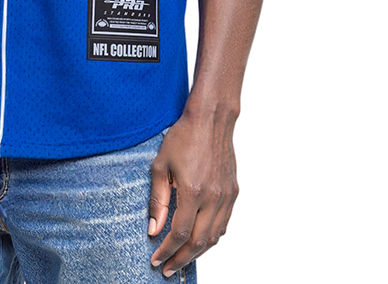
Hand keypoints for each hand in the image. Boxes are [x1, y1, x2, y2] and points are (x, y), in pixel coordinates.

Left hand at [147, 108, 239, 276]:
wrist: (210, 119)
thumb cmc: (183, 137)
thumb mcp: (161, 165)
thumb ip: (158, 200)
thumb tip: (154, 229)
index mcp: (193, 191)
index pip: (180, 233)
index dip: (167, 250)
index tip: (156, 260)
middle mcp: (213, 197)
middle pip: (199, 242)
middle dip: (181, 259)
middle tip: (167, 268)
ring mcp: (226, 196)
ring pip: (214, 237)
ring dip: (197, 253)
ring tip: (181, 258)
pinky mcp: (233, 192)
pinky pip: (224, 224)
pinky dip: (211, 237)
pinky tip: (200, 240)